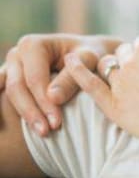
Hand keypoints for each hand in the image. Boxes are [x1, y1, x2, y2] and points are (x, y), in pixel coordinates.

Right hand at [1, 33, 119, 135]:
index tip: (56, 123)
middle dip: (32, 112)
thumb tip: (52, 97)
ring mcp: (10, 67)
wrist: (88, 55)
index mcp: (32, 45)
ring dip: (23, 115)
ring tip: (41, 132)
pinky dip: (9, 112)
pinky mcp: (10, 80)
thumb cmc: (90, 56)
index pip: (34, 79)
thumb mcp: (89, 61)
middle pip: (17, 88)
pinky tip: (20, 127)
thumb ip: (71, 78)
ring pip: (9, 96)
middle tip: (46, 132)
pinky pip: (5, 98)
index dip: (43, 103)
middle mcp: (17, 54)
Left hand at [66, 35, 138, 150]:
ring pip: (106, 68)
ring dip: (110, 71)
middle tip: (138, 77)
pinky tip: (68, 62)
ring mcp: (120, 83)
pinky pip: (90, 84)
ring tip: (120, 81)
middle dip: (127, 62)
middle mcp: (132, 61)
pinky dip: (77, 72)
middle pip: (121, 54)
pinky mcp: (112, 105)